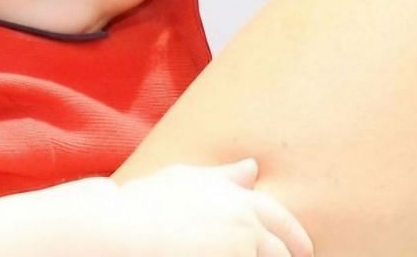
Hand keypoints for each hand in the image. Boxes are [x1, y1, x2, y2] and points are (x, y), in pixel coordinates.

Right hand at [64, 159, 313, 256]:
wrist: (112, 229)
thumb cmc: (142, 204)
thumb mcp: (185, 180)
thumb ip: (224, 177)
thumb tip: (253, 168)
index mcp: (239, 200)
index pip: (282, 221)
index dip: (295, 239)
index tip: (304, 252)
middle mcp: (243, 226)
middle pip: (281, 252)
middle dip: (287, 256)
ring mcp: (235, 251)